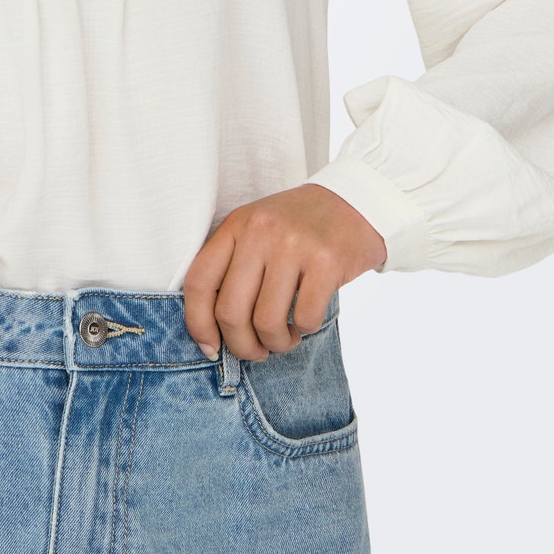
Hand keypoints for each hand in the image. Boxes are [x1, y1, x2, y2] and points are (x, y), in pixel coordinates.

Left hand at [183, 184, 386, 361]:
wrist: (354, 202)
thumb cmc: (298, 227)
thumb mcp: (257, 231)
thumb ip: (232, 268)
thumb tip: (213, 331)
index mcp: (236, 225)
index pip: (199, 281)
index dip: (198, 323)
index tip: (211, 347)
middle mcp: (260, 232)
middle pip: (230, 312)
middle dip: (242, 346)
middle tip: (257, 350)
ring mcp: (293, 245)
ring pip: (267, 322)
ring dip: (275, 343)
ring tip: (285, 337)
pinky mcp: (327, 261)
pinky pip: (304, 318)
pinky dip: (304, 330)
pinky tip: (306, 320)